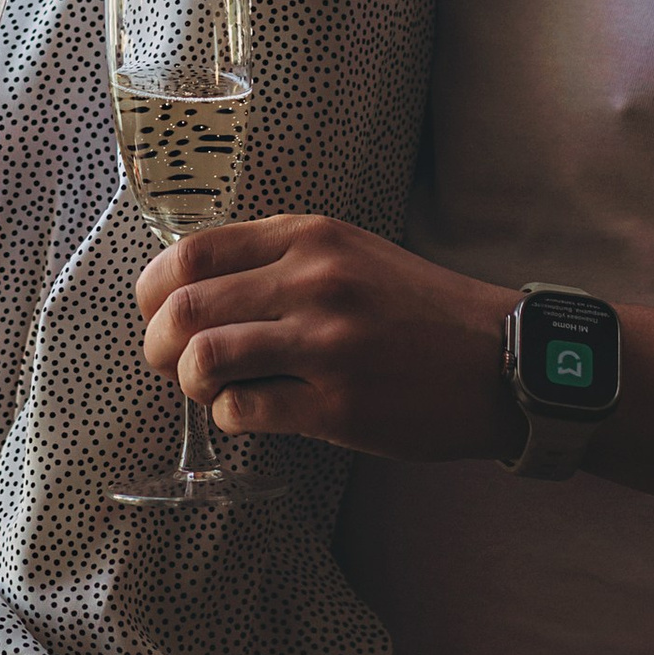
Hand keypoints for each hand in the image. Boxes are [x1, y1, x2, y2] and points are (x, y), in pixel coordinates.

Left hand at [137, 216, 514, 458]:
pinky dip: (228, 417)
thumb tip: (189, 292)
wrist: (501, 359)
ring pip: (204, 360)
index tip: (156, 315)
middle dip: (157, 345)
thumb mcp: (351, 254)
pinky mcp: (339, 406)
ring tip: (209, 391)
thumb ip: (278, 260)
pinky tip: (249, 414)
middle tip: (170, 364)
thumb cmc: (418, 310)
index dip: (152, 291)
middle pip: (184, 308)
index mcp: (310, 237)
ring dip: (189, 383)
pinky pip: (244, 411)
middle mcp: (314, 282)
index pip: (191, 253)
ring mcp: (327, 344)